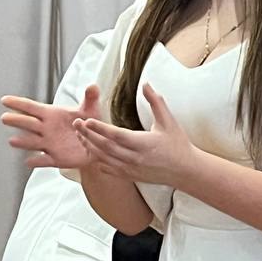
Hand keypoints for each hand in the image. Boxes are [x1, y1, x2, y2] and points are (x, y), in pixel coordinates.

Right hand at [1, 85, 102, 169]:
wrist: (97, 144)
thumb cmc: (90, 123)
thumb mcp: (91, 109)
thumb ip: (90, 98)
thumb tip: (93, 86)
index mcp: (52, 114)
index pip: (32, 107)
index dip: (18, 103)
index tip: (4, 100)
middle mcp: (47, 129)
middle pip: (28, 123)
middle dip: (17, 120)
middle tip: (5, 118)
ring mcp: (50, 144)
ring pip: (33, 142)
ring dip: (23, 142)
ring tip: (12, 141)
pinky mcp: (57, 159)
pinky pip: (45, 161)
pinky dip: (37, 161)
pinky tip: (28, 162)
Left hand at [74, 83, 201, 187]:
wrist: (185, 171)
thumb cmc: (178, 144)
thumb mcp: (169, 121)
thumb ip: (156, 102)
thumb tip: (146, 84)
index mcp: (144, 144)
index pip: (116, 135)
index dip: (100, 128)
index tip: (87, 120)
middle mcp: (134, 158)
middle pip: (105, 147)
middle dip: (88, 135)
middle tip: (76, 124)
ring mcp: (131, 169)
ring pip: (104, 159)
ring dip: (90, 147)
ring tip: (79, 135)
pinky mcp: (130, 176)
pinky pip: (108, 169)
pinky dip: (97, 160)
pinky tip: (90, 151)